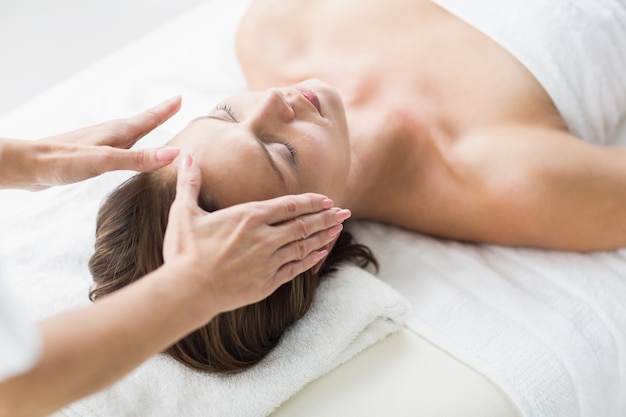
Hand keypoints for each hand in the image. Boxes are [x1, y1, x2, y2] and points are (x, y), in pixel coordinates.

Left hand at [0, 96, 181, 189]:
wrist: (28, 165)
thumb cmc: (63, 161)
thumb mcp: (105, 161)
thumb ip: (139, 158)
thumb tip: (174, 153)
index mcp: (117, 132)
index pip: (148, 118)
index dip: (165, 110)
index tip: (180, 98)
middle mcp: (110, 134)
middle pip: (141, 122)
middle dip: (159, 115)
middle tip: (174, 106)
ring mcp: (99, 143)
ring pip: (129, 133)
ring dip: (145, 128)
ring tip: (154, 125)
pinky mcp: (90, 155)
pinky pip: (119, 146)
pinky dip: (131, 144)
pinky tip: (125, 151)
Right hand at [162, 154, 349, 315]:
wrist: (186, 291)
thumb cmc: (184, 251)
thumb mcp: (183, 212)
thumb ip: (190, 183)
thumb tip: (186, 156)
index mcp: (249, 217)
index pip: (289, 205)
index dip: (311, 202)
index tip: (327, 199)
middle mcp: (264, 237)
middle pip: (304, 224)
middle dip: (327, 217)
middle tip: (345, 212)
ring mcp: (268, 261)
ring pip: (304, 245)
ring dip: (324, 236)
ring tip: (339, 229)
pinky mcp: (267, 282)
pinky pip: (296, 268)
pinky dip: (310, 259)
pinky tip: (320, 253)